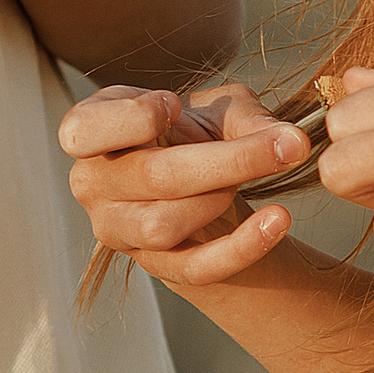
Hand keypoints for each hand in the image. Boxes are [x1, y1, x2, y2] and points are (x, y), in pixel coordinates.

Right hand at [60, 82, 324, 287]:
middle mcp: (92, 183)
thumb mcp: (217, 108)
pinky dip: (242, 248)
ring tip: (250, 181)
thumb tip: (290, 140)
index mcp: (89, 131)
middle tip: (288, 146)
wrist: (199, 182)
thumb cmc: (196, 132)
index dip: (132, 118)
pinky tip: (278, 221)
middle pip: (151, 177)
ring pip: (164, 226)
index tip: (175, 104)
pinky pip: (194, 268)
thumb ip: (247, 117)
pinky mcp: (151, 265)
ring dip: (220, 200)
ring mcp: (116, 230)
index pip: (83, 131)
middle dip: (226, 161)